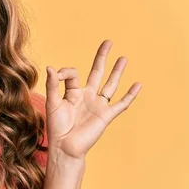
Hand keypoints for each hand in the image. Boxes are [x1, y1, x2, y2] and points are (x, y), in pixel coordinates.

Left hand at [45, 40, 141, 159]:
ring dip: (117, 72)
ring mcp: (98, 105)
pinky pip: (121, 103)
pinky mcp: (106, 115)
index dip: (65, 71)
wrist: (65, 147)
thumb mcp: (52, 102)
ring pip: (110, 85)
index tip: (57, 75)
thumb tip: (51, 67)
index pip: (73, 74)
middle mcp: (87, 96)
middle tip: (108, 42)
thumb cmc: (57, 127)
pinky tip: (138, 84)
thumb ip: (53, 85)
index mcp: (73, 93)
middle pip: (96, 73)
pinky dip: (130, 94)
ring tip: (123, 58)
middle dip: (102, 58)